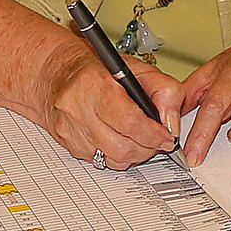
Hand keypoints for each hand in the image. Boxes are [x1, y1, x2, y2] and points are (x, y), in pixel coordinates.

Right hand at [33, 38, 185, 167]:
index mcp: (93, 83)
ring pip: (112, 159)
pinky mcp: (68, 145)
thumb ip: (165, 92)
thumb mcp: (140, 69)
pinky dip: (117, 155)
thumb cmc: (99, 69)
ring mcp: (70, 129)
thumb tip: (172, 126)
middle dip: (147, 148)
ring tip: (140, 139)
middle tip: (156, 139)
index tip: (166, 137)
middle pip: (122, 147)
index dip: (153, 134)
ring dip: (134, 154)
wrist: (59, 73)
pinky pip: (101, 161)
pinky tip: (119, 138)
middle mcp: (76, 108)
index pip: (130, 121)